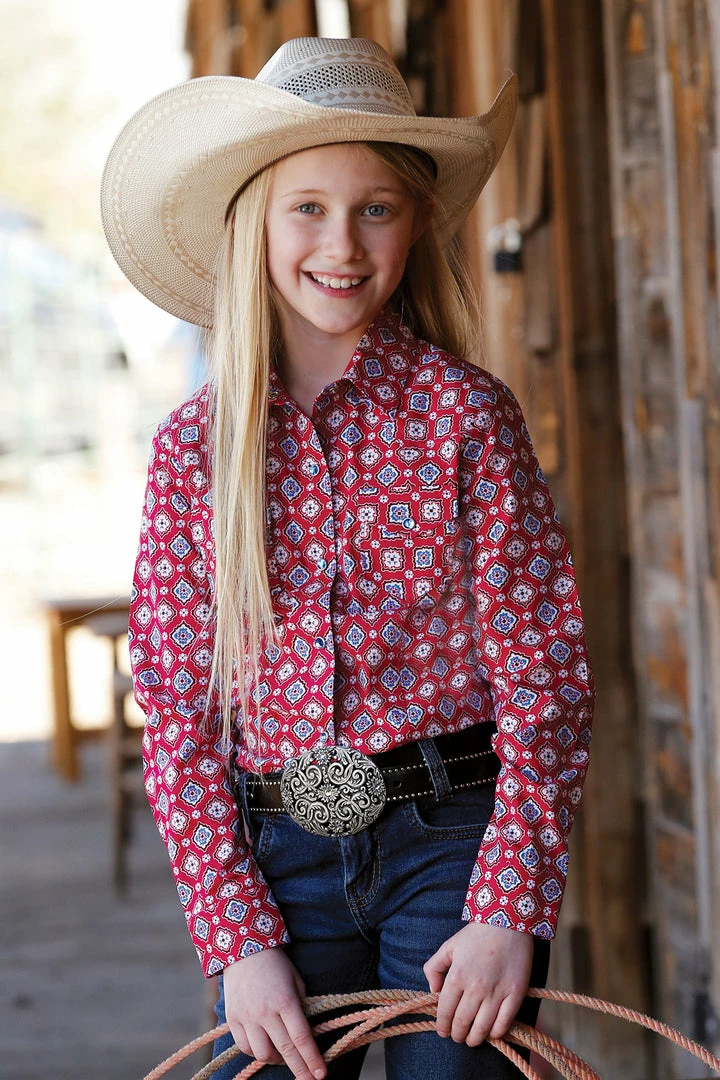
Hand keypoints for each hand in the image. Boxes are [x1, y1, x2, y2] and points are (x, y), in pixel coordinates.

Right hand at [222, 947, 326, 1078]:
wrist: (243, 949)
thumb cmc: (275, 964)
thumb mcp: (295, 980)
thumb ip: (302, 1005)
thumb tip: (307, 1030)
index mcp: (285, 1000)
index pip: (302, 1037)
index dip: (312, 1058)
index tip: (321, 1074)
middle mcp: (265, 1012)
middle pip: (285, 1050)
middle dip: (300, 1069)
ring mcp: (247, 1017)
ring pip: (262, 1053)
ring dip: (276, 1060)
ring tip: (284, 1057)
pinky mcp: (232, 1019)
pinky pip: (245, 1046)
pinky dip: (256, 1052)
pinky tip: (265, 1047)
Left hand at [423, 922, 533, 1046]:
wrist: (507, 922)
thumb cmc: (475, 935)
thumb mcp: (448, 947)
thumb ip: (433, 968)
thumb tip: (433, 991)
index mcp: (457, 977)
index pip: (445, 1012)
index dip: (442, 1026)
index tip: (442, 1031)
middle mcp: (475, 988)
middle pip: (462, 1024)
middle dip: (457, 1035)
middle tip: (456, 1036)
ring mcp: (497, 993)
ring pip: (482, 1029)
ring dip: (474, 1039)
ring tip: (471, 1039)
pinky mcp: (515, 994)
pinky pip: (504, 1023)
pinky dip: (496, 1034)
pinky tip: (490, 1033)